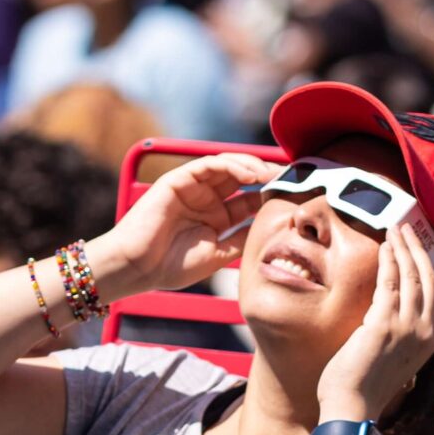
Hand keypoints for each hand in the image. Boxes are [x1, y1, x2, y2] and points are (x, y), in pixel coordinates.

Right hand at [85, 151, 278, 300]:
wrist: (137, 268)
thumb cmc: (171, 267)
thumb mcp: (218, 256)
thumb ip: (241, 241)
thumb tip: (271, 232)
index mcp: (217, 217)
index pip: (250, 200)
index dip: (272, 196)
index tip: (295, 197)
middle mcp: (206, 199)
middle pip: (243, 179)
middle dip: (267, 176)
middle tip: (290, 179)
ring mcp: (192, 188)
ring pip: (228, 167)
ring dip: (252, 167)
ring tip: (272, 175)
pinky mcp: (178, 180)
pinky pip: (208, 165)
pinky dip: (231, 166)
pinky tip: (249, 174)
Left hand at [316, 224, 433, 423]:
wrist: (352, 408)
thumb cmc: (365, 388)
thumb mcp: (393, 362)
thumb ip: (401, 341)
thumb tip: (395, 323)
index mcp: (429, 343)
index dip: (429, 268)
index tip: (419, 249)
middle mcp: (424, 333)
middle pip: (429, 280)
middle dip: (419, 250)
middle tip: (408, 229)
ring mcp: (407, 328)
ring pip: (411, 276)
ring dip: (403, 248)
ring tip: (394, 230)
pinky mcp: (384, 323)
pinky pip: (390, 282)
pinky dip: (388, 260)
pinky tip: (384, 246)